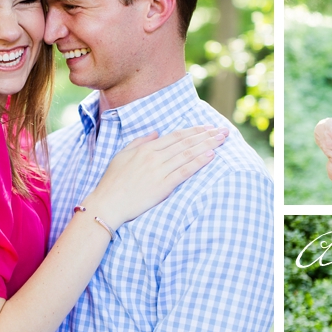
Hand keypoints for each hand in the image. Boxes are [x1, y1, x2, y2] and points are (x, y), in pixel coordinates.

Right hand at [89, 126, 227, 228]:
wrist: (107, 204)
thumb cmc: (112, 181)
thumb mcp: (122, 155)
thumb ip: (139, 142)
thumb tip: (156, 133)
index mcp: (146, 148)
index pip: (176, 136)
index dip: (194, 131)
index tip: (208, 127)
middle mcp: (154, 156)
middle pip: (186, 142)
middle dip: (206, 135)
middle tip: (223, 130)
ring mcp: (159, 171)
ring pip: (188, 154)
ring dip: (207, 145)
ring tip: (222, 140)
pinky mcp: (163, 186)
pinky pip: (185, 171)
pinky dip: (199, 162)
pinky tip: (211, 156)